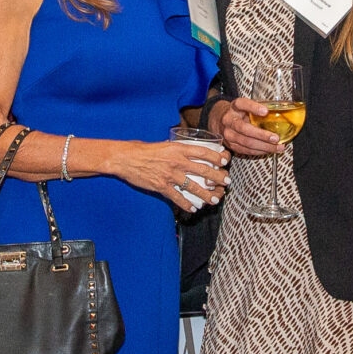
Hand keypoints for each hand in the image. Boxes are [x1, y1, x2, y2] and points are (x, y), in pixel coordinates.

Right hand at [113, 137, 228, 212]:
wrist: (125, 158)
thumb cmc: (143, 150)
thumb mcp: (164, 144)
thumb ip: (177, 150)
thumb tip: (189, 153)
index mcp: (178, 148)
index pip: (203, 152)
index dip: (217, 156)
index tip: (225, 161)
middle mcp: (176, 161)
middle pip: (203, 170)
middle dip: (218, 177)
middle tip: (227, 182)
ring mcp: (169, 175)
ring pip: (194, 187)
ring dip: (206, 195)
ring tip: (215, 199)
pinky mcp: (161, 186)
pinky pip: (178, 198)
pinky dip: (187, 204)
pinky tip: (193, 208)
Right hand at [209, 96, 286, 158]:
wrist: (219, 121)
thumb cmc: (238, 113)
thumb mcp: (245, 106)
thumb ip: (257, 108)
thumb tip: (281, 113)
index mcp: (234, 107)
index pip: (242, 104)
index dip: (253, 107)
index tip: (265, 111)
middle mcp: (228, 120)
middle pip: (244, 129)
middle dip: (262, 135)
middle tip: (276, 138)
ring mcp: (228, 134)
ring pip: (246, 142)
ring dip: (264, 146)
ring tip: (278, 147)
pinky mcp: (230, 145)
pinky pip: (246, 150)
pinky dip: (259, 151)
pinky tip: (269, 150)